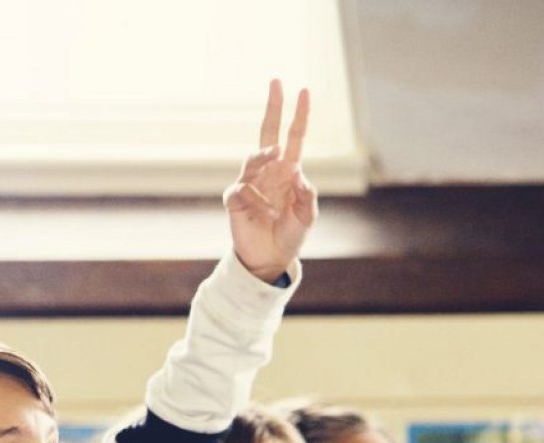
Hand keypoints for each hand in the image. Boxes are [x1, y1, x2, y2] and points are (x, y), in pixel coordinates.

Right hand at [224, 79, 317, 282]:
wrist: (271, 259)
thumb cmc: (290, 234)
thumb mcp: (307, 215)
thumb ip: (307, 194)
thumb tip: (296, 170)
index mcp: (288, 171)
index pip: (294, 137)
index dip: (299, 115)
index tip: (305, 91)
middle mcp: (268, 172)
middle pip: (268, 133)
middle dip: (273, 107)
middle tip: (276, 82)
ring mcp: (250, 183)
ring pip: (253, 157)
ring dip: (265, 154)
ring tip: (278, 156)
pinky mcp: (235, 200)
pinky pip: (244, 190)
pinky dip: (258, 200)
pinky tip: (269, 213)